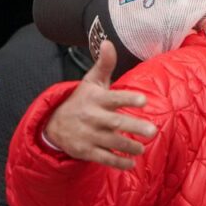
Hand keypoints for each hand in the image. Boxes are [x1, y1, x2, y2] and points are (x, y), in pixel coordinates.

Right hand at [43, 40, 156, 169]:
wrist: (53, 124)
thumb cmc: (82, 100)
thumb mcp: (91, 82)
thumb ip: (104, 64)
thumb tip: (108, 41)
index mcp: (95, 99)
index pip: (113, 98)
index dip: (128, 98)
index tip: (143, 100)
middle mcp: (92, 117)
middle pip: (115, 123)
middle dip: (134, 126)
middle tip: (152, 131)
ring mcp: (88, 135)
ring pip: (111, 142)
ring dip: (129, 146)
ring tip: (142, 147)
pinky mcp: (86, 151)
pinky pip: (104, 158)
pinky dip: (118, 162)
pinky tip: (131, 163)